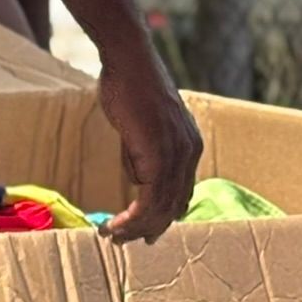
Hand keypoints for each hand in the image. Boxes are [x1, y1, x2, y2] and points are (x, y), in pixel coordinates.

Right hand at [96, 44, 202, 243]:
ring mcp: (175, 155)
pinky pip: (148, 200)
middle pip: (172, 205)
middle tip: (124, 240)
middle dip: (148, 228)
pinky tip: (115, 224)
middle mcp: (189, 153)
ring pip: (160, 208)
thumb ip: (143, 149)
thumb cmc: (129, 84)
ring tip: (113, 235)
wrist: (128, 61)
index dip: (163, 214)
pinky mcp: (158, 157)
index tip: (144, 230)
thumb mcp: (142, 122)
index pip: (180, 192)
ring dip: (135, 227)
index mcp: (189, 145)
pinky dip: (132, 218)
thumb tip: (137, 175)